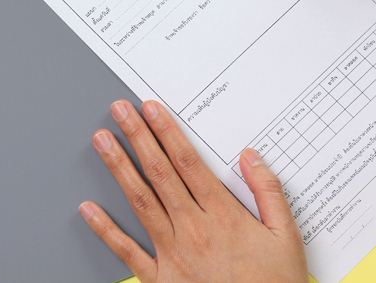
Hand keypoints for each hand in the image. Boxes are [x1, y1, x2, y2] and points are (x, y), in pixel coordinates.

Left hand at [80, 100, 307, 282]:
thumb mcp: (287, 237)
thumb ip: (268, 192)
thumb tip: (251, 157)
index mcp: (223, 216)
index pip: (187, 162)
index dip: (167, 132)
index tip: (151, 109)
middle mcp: (193, 230)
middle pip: (159, 173)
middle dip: (137, 138)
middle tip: (120, 111)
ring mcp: (173, 254)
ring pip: (140, 202)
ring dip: (119, 169)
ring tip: (102, 142)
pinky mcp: (161, 280)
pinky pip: (128, 252)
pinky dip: (106, 230)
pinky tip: (88, 210)